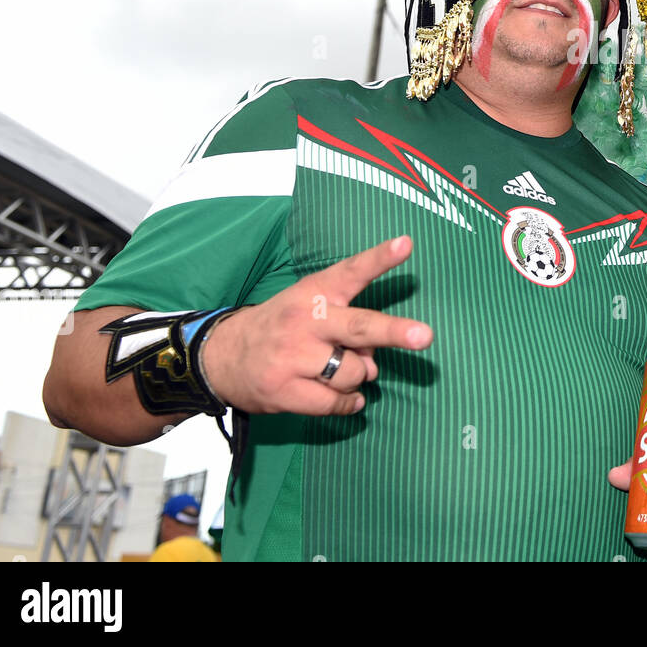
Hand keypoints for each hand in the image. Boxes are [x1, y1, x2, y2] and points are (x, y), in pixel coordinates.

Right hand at [201, 235, 431, 415]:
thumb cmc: (281, 326)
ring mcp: (293, 356)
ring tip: (340, 371)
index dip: (379, 258)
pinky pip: (334, 402)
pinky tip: (347, 398)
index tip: (406, 244)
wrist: (222, 355)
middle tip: (424, 336)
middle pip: (359, 327)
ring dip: (359, 376)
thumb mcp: (309, 307)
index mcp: (315, 292)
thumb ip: (348, 324)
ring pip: (353, 372)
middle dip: (394, 332)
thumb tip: (376, 358)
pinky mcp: (283, 390)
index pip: (351, 271)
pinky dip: (348, 402)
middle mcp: (306, 320)